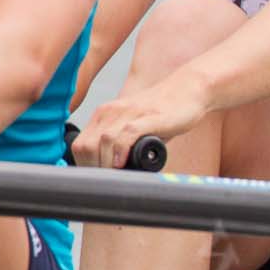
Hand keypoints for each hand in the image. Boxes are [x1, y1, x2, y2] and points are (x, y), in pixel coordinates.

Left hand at [74, 75, 206, 168]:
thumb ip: (123, 144)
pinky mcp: (148, 117)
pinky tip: (124, 163)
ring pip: (103, 142)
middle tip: (108, 181)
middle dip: (93, 168)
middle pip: (86, 146)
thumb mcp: (136, 126)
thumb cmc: (164, 112)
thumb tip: (117, 172)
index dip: (85, 166)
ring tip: (117, 175)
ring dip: (106, 164)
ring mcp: (130, 113)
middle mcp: (112, 111)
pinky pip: (126, 135)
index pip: (80, 146)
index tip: (97, 178)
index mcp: (105, 114)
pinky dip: (121, 152)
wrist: (189, 89)